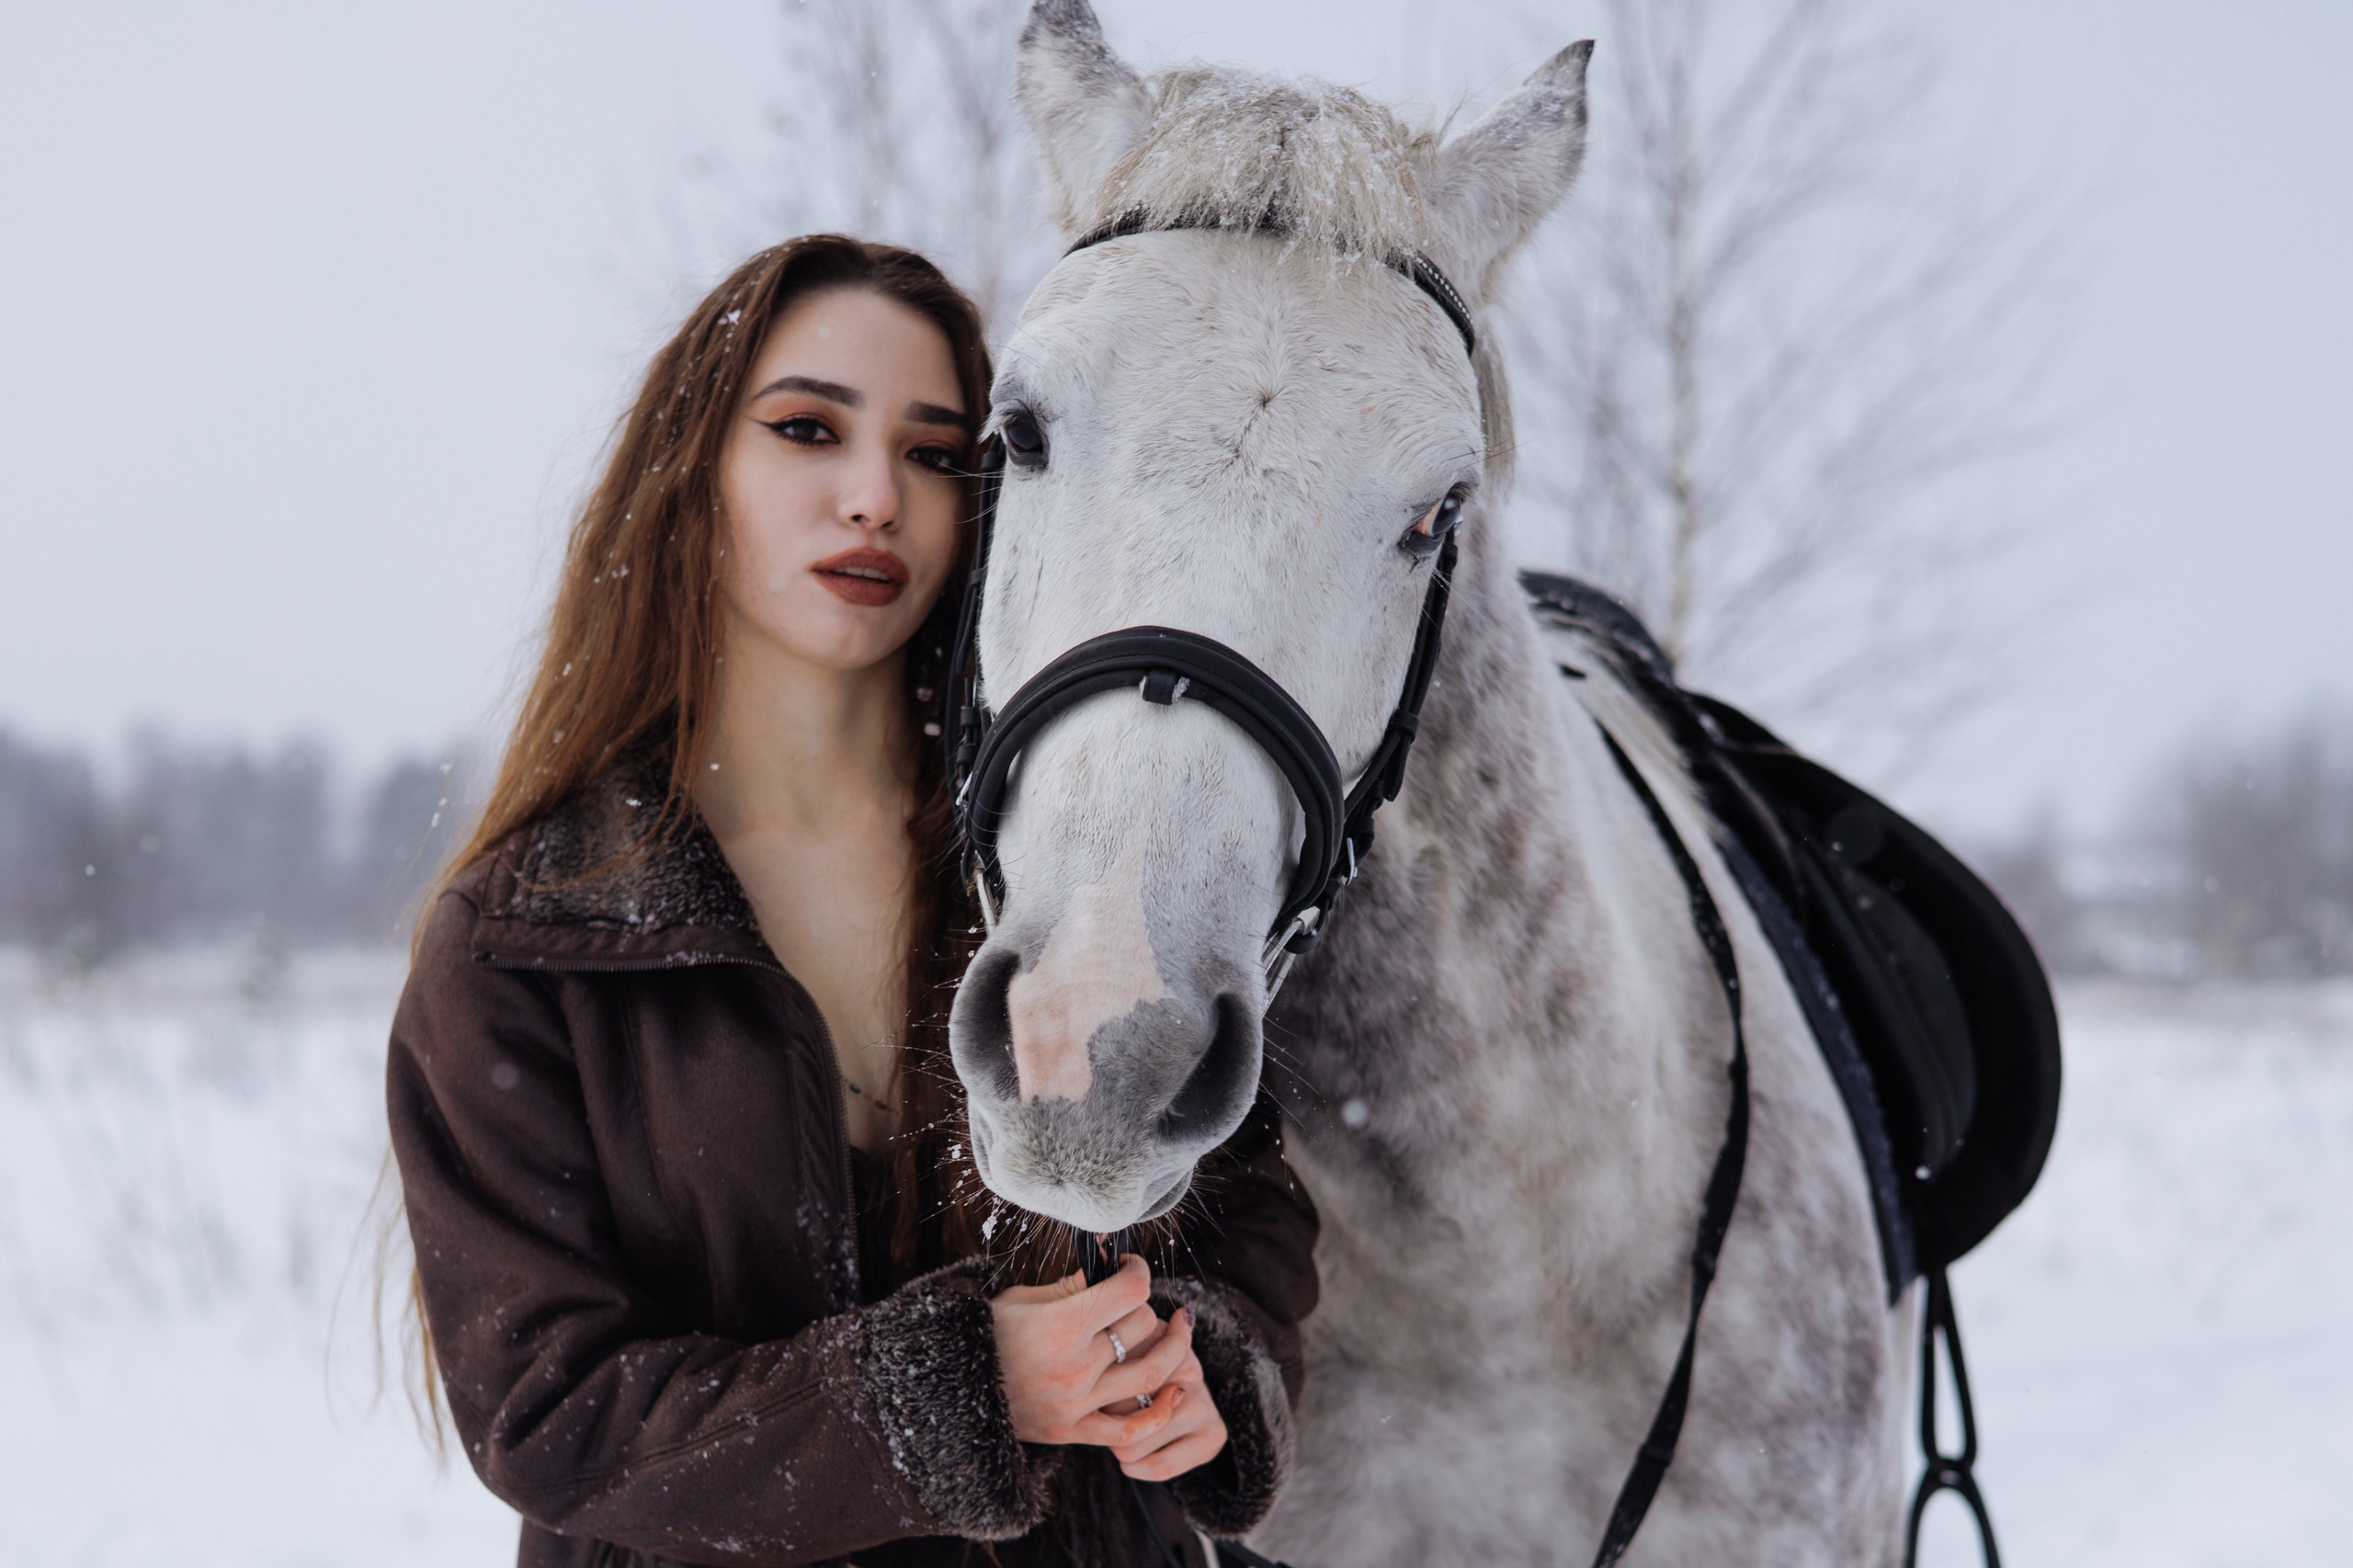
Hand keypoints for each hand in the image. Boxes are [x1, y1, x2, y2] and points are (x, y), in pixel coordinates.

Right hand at [990, 1253, 1224, 1476]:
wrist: (953, 1388)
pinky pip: (1131, 1429)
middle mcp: (1075, 1364)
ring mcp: (1077, 1402)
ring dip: (1173, 1349)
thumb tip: (1110, 1259)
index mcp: (1061, 1323)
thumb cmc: (987, 1334)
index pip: (1131, 1290)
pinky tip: (1175, 1390)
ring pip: (1151, 1373)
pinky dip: (1158, 1412)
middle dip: (1144, 1307)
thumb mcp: (1023, 1298)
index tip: (1131, 1267)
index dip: (1139, 1271)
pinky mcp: (1074, 1430)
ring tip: (1178, 1331)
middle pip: (1143, 1326)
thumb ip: (1073, 1286)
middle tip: (1134, 1303)